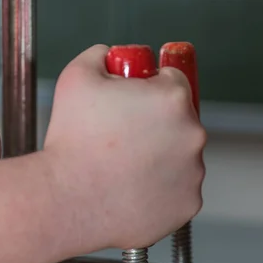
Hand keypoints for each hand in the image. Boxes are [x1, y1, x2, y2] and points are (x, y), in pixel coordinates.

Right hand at [44, 44, 205, 251]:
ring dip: (160, 162)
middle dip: (157, 129)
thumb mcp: (77, 78)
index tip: (137, 106)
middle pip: (181, 123)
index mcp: (172, 98)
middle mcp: (192, 136)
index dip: (152, 91)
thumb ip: (100, 56)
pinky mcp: (188, 206)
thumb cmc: (72, 144)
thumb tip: (109, 57)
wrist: (69, 202)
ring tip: (125, 171)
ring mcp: (193, 175)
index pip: (174, 82)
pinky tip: (134, 193)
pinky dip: (161, 194)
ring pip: (181, 161)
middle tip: (124, 142)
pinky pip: (178, 194)